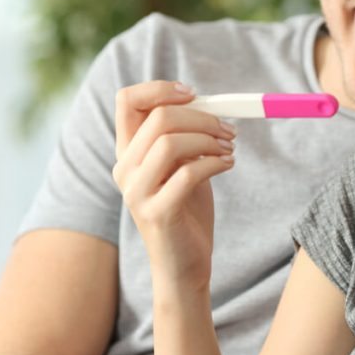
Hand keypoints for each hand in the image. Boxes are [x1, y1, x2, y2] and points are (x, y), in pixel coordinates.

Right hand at [112, 80, 236, 291]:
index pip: (127, 101)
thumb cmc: (187, 210)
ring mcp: (137, 193)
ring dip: (209, 139)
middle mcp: (125, 169)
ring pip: (170, 143)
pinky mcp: (157, 213)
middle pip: (159, 118)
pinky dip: (215, 163)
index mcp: (128, 152)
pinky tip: (228, 165)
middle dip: (202, 117)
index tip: (193, 95)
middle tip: (228, 129)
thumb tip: (207, 103)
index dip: (160, 89)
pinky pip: (187, 173)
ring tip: (229, 149)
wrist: (185, 265)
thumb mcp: (182, 166)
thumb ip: (184, 137)